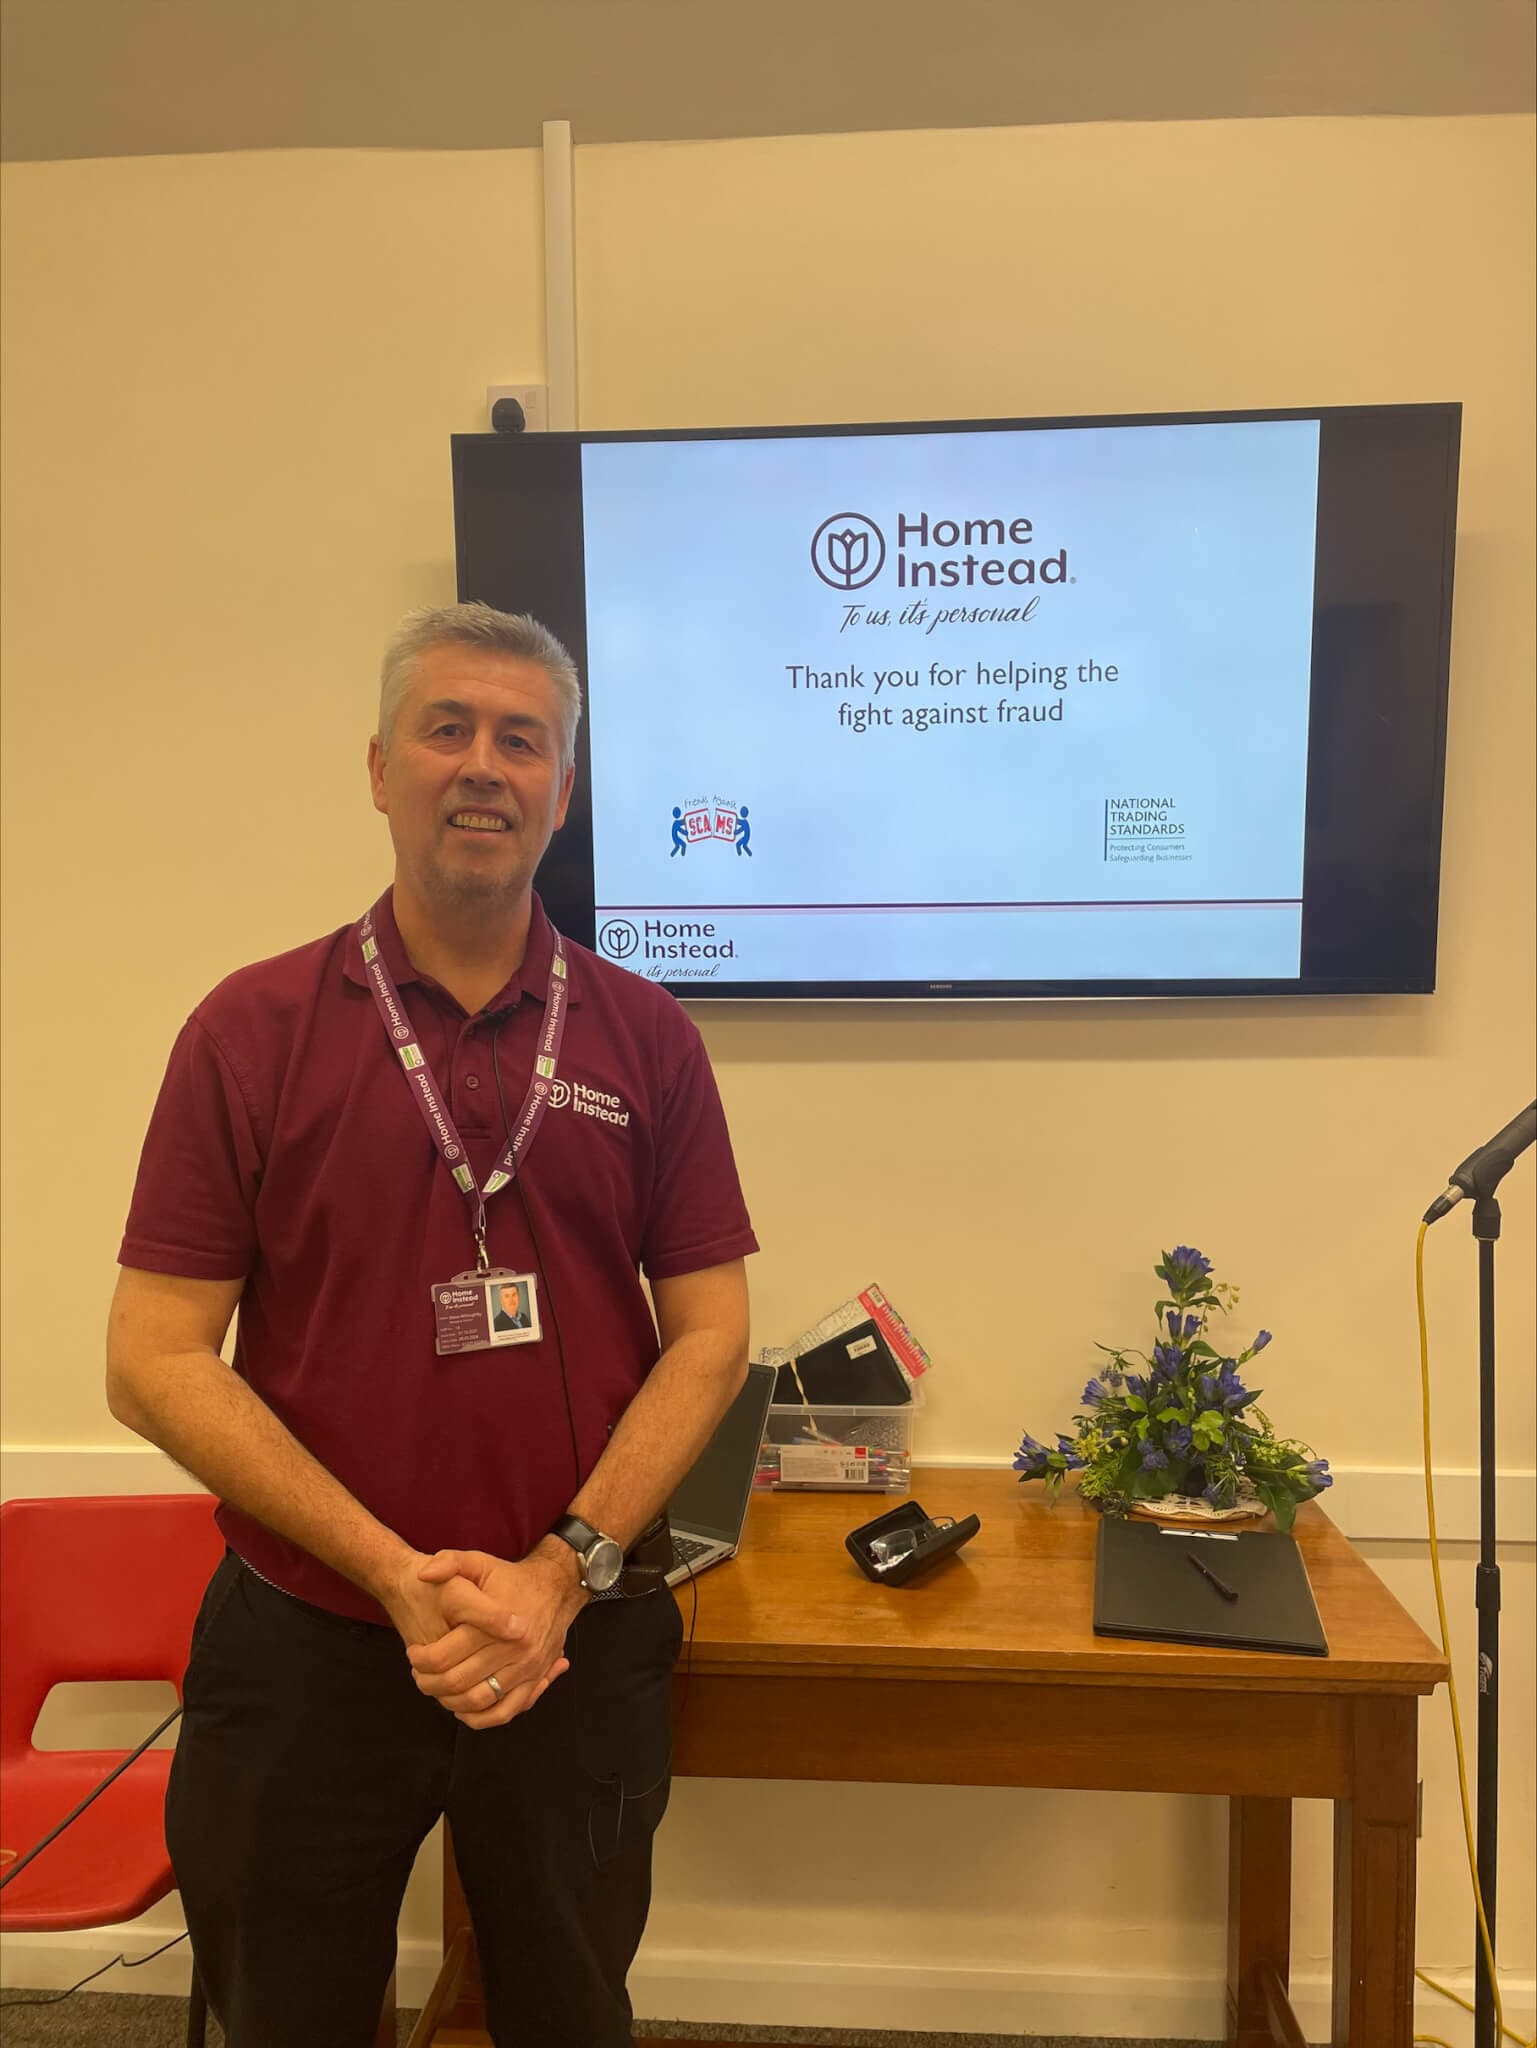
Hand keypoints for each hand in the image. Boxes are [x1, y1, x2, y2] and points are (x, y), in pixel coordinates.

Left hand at [375, 1550, 547, 1724]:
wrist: (556, 1588)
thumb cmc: (511, 1578)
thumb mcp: (480, 1561)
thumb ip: (449, 1562)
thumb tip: (423, 1575)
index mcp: (495, 1625)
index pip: (445, 1655)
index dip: (421, 1660)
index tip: (413, 1653)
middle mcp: (513, 1650)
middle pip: (458, 1682)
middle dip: (429, 1682)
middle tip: (419, 1674)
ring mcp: (526, 1669)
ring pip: (478, 1701)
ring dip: (449, 1701)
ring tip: (437, 1687)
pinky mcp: (535, 1681)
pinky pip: (504, 1712)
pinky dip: (480, 1718)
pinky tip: (463, 1708)